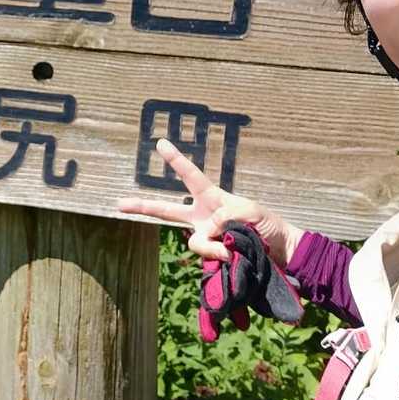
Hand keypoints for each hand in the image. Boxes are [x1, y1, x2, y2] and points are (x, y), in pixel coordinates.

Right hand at [115, 139, 304, 267]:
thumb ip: (223, 216)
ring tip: (236, 246)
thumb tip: (205, 232)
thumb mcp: (248, 211)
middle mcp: (202, 217)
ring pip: (194, 241)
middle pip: (166, 211)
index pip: (191, 175)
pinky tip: (234, 256)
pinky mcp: (210, 256)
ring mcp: (204, 237)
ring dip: (215, 245)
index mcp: (212, 198)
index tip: (160, 143)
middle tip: (119, 203)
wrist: (279, 252)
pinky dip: (221, 255)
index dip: (176, 160)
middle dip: (142, 207)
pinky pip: (206, 255)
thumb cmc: (266, 224)